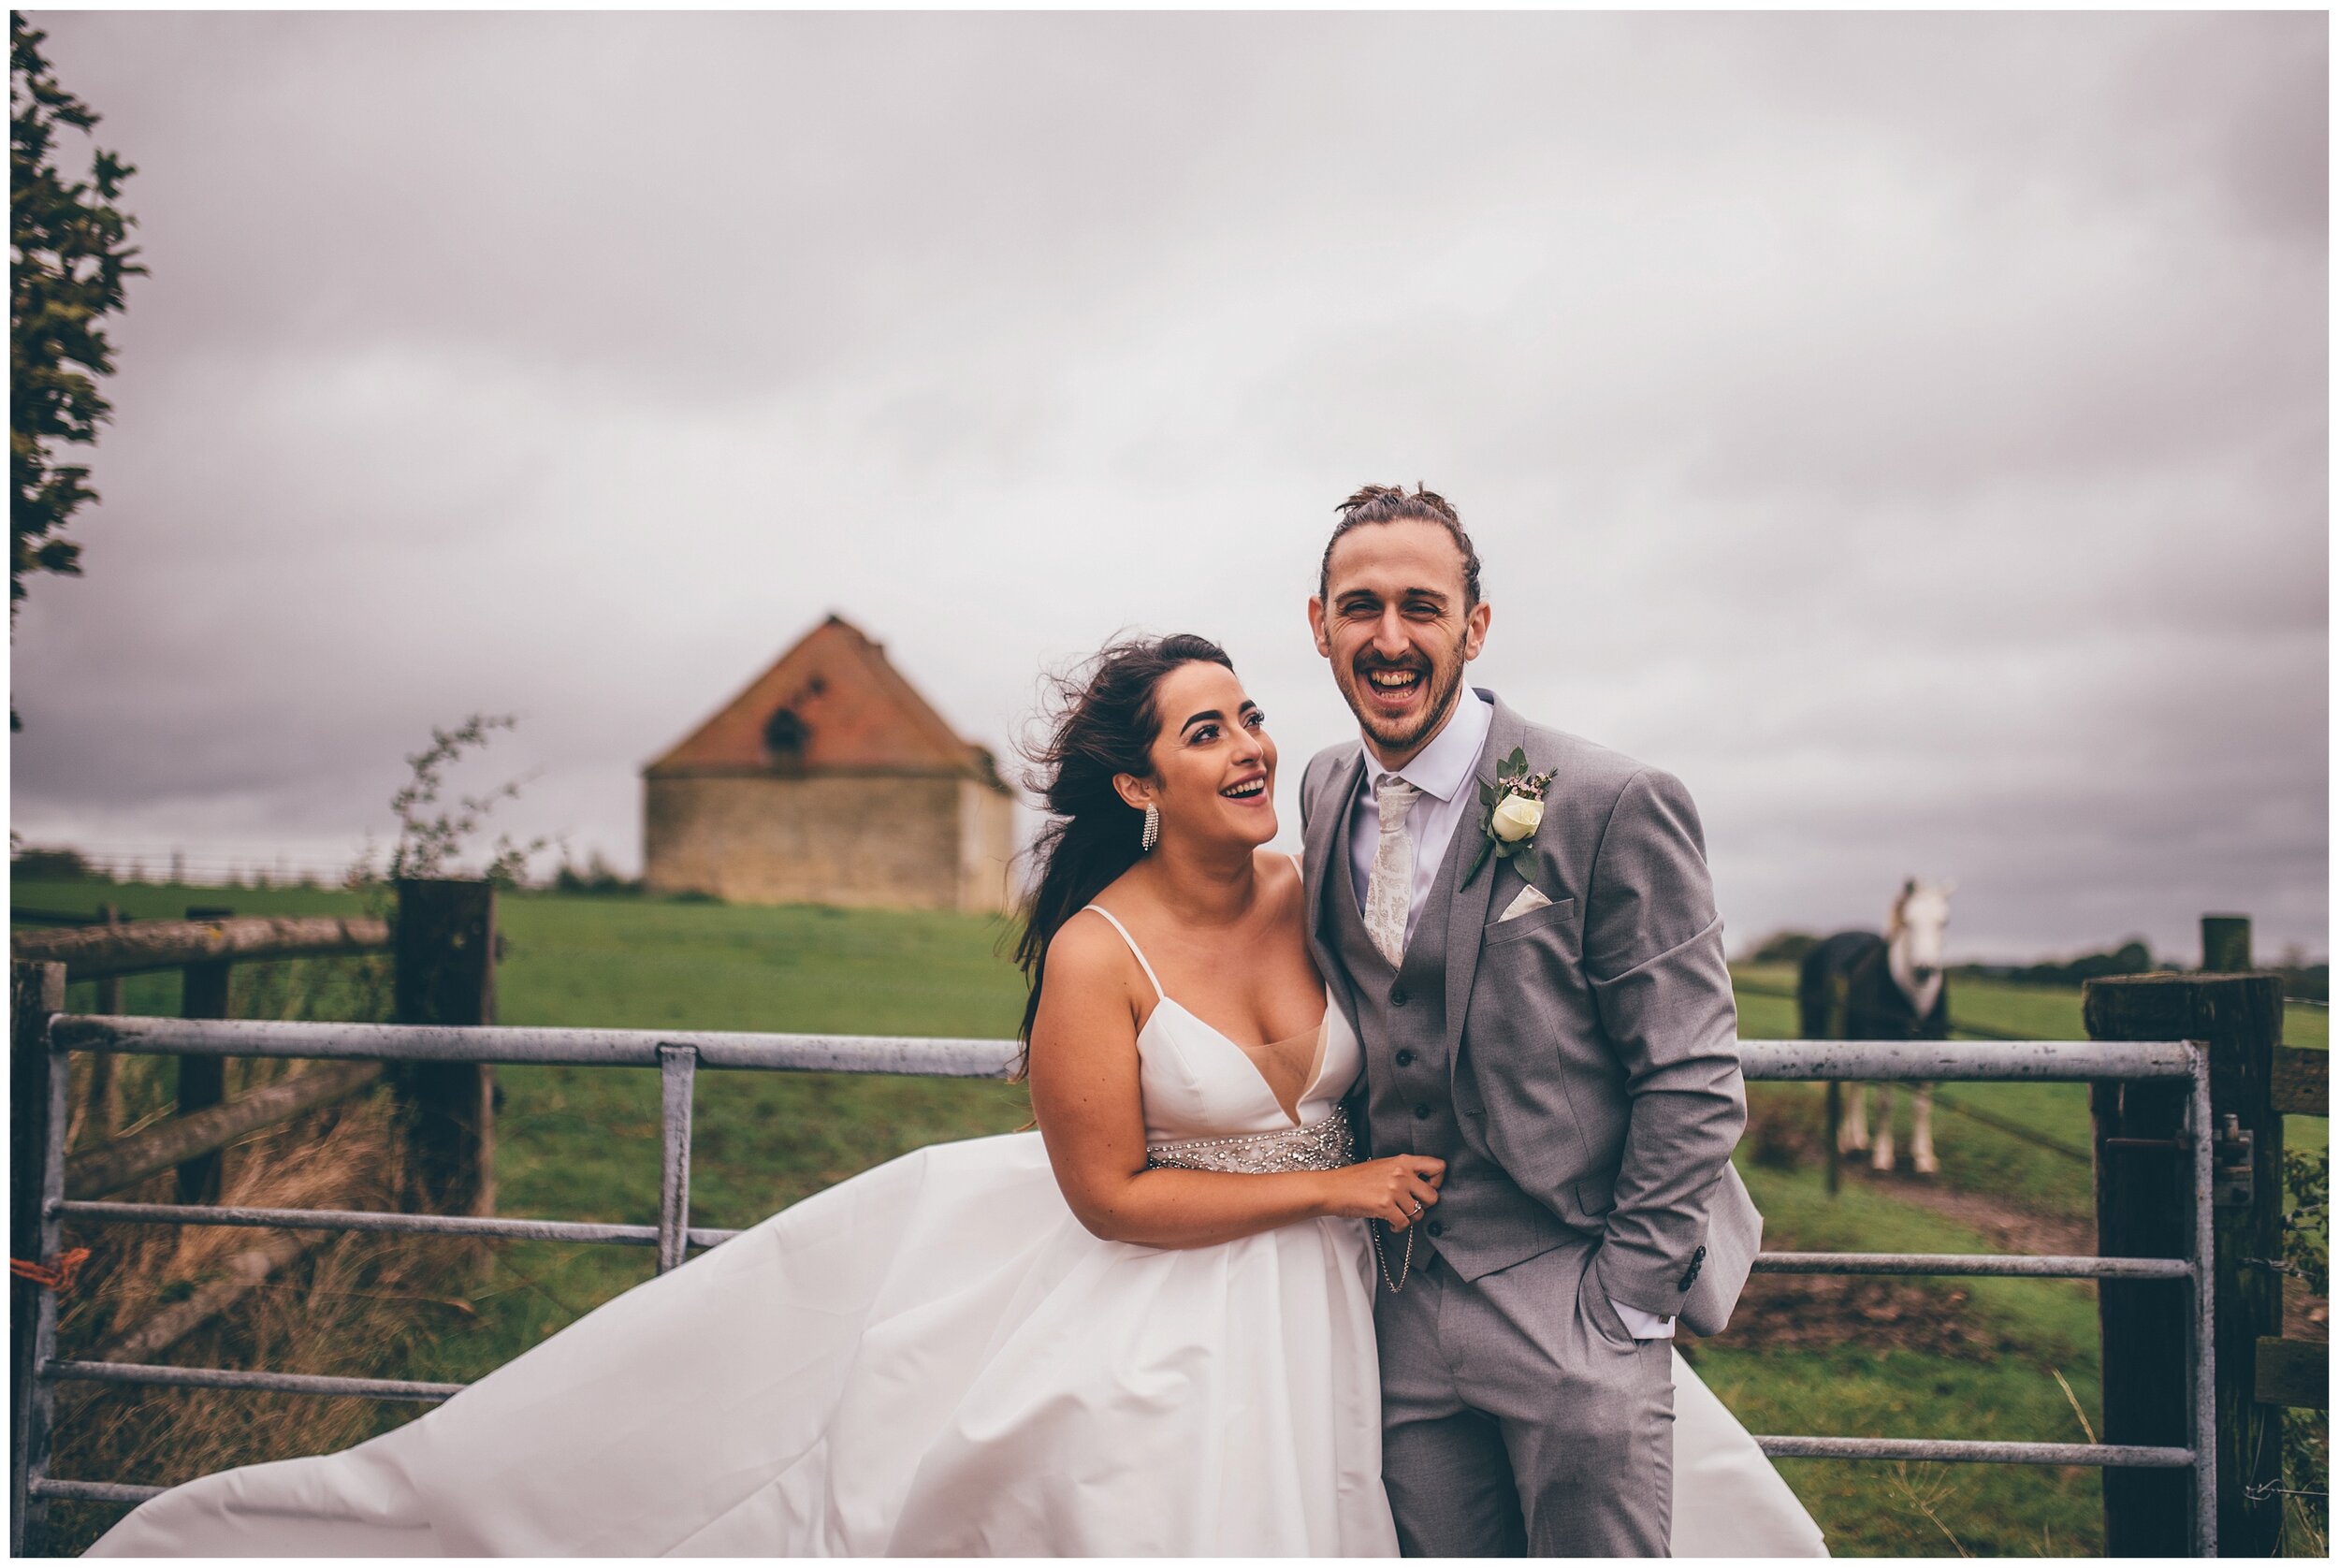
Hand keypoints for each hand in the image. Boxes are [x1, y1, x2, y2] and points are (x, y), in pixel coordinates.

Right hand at [1320, 1155, 1444, 1228]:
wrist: (1332, 1188)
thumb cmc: (1356, 1179)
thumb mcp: (1384, 1166)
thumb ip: (1405, 1171)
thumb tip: (1425, 1185)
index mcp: (1403, 1161)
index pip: (1438, 1167)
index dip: (1437, 1182)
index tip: (1426, 1189)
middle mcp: (1401, 1173)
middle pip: (1433, 1196)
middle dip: (1423, 1206)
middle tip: (1411, 1207)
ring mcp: (1393, 1190)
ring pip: (1418, 1213)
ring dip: (1409, 1219)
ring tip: (1397, 1216)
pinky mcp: (1385, 1206)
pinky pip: (1404, 1224)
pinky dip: (1398, 1228)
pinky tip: (1391, 1223)